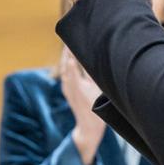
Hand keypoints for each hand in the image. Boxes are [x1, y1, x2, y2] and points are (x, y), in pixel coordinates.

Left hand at [60, 47, 105, 164]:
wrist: (88, 128)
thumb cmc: (96, 111)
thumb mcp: (99, 92)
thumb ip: (95, 75)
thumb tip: (96, 59)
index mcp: (76, 85)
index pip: (71, 62)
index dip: (72, 50)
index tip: (75, 38)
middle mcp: (69, 85)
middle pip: (66, 63)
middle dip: (68, 50)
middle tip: (72, 36)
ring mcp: (67, 88)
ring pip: (64, 68)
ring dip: (67, 56)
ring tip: (71, 44)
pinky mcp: (68, 90)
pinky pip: (65, 73)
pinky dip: (67, 64)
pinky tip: (71, 59)